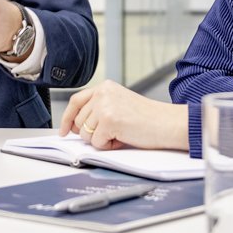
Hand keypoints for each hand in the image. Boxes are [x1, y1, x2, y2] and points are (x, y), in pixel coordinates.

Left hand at [58, 80, 189, 151]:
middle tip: (114, 132)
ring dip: (102, 140)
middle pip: (79, 121)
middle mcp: (102, 93)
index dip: (67, 118)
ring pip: (86, 134)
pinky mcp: (108, 120)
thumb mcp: (119, 105)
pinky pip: (97, 143)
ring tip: (121, 133)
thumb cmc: (148, 119)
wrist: (167, 123)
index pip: (76, 101)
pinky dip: (109, 145)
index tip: (64, 131)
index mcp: (105, 87)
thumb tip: (75, 127)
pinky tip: (124, 137)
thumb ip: (98, 110)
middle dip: (92, 134)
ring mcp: (104, 105)